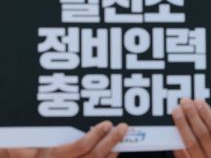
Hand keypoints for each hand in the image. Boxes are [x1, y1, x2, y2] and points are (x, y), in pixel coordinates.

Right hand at [1, 121, 127, 157]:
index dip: (96, 135)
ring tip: (121, 137)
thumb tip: (76, 110)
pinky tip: (115, 150)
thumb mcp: (41, 136)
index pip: (80, 147)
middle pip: (94, 156)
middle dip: (111, 141)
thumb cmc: (35, 147)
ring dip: (113, 150)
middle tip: (122, 127)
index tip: (107, 124)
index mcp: (53, 155)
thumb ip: (57, 127)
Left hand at [172, 98, 210, 157]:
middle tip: (184, 102)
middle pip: (203, 135)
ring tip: (177, 112)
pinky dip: (178, 146)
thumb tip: (208, 115)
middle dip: (192, 116)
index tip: (199, 102)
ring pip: (191, 145)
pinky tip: (174, 134)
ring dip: (182, 126)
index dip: (208, 115)